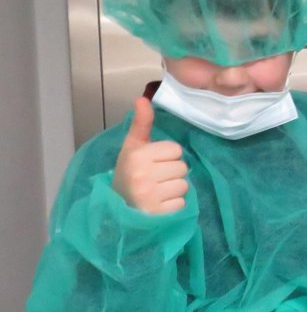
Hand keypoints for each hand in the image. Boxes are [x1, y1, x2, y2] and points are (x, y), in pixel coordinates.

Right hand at [112, 98, 188, 213]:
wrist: (117, 207)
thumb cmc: (128, 173)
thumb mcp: (132, 147)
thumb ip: (141, 124)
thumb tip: (142, 98)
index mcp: (137, 155)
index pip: (175, 150)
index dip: (167, 156)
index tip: (153, 163)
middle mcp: (142, 174)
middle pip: (182, 167)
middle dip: (171, 172)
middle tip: (155, 179)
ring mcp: (150, 195)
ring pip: (184, 185)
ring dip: (174, 189)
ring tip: (157, 191)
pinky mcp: (158, 213)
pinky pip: (182, 202)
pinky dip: (173, 204)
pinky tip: (158, 204)